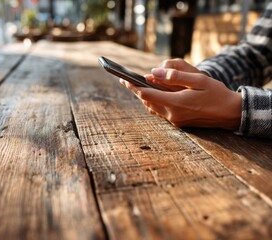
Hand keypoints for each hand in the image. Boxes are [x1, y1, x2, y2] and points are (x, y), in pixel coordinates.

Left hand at [120, 60, 241, 129]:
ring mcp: (175, 120)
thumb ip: (175, 76)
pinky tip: (151, 95)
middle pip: (147, 101)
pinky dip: (153, 102)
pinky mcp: (178, 122)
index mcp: (175, 103)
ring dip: (143, 97)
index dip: (134, 86)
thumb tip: (153, 72)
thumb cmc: (216, 93)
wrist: (230, 113)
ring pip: (152, 107)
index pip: (147, 94)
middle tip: (124, 81)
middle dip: (135, 90)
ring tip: (134, 86)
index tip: (123, 79)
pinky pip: (160, 111)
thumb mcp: (198, 80)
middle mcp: (172, 114)